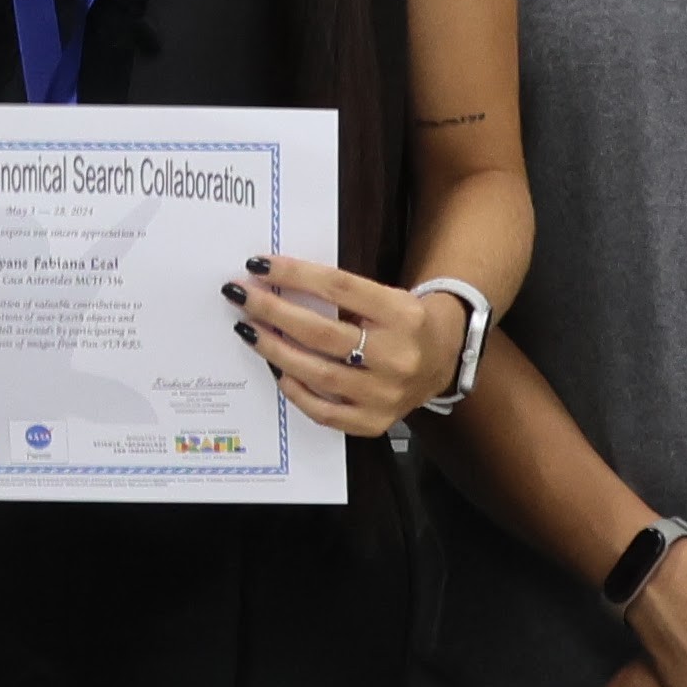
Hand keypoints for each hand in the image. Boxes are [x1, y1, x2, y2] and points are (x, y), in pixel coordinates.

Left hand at [224, 253, 452, 437]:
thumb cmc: (403, 323)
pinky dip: (295, 391)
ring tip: (248, 330)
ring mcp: (386, 394)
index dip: (294, 274)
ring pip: (317, 374)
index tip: (259, 265)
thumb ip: (341, 294)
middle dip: (273, 312)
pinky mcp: (375, 421)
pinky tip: (276, 370)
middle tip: (242, 296)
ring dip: (274, 350)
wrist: (444, 361)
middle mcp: (397, 356)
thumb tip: (277, 284)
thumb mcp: (385, 297)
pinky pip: (324, 412)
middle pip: (321, 333)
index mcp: (401, 314)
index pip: (338, 288)